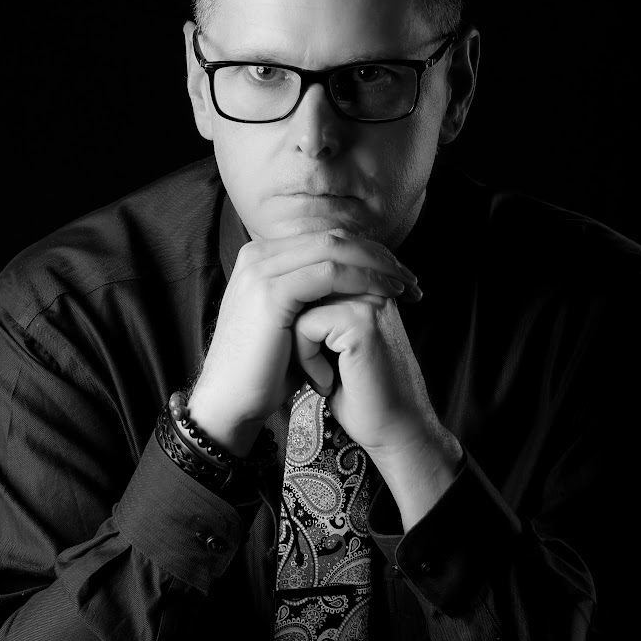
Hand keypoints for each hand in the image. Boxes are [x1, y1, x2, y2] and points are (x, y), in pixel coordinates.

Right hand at [187, 229, 421, 455]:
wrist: (230, 402)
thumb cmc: (265, 370)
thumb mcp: (291, 321)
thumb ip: (313, 294)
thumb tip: (354, 280)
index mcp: (262, 257)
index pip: (326, 239)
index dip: (367, 252)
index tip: (399, 274)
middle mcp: (259, 255)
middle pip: (333, 238)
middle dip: (379, 256)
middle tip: (411, 279)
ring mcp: (262, 270)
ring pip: (335, 250)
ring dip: (378, 266)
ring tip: (406, 287)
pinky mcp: (271, 291)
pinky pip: (329, 274)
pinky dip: (363, 279)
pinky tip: (385, 295)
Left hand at [294, 293, 463, 528]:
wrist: (394, 431)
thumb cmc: (362, 393)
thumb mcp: (335, 343)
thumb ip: (320, 312)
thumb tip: (284, 298)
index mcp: (367, 286)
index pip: (310, 283)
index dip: (302, 325)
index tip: (325, 361)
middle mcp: (371, 286)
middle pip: (302, 291)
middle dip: (300, 333)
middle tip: (324, 370)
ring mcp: (368, 301)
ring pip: (299, 307)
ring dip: (302, 349)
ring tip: (328, 376)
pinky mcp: (361, 322)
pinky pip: (304, 326)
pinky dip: (307, 360)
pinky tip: (329, 382)